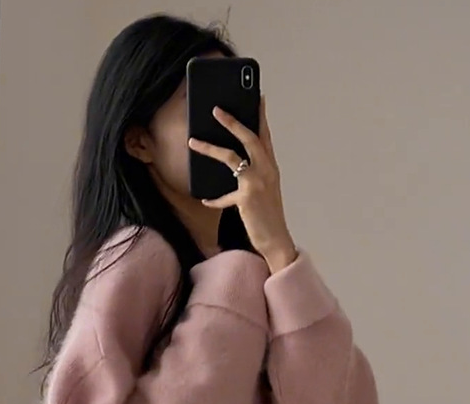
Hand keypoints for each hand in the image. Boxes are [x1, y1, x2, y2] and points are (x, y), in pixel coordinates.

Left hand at [188, 99, 297, 273]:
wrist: (276, 240)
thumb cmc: (267, 216)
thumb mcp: (264, 190)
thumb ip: (254, 174)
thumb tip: (236, 162)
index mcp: (271, 167)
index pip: (265, 136)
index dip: (261, 115)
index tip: (257, 96)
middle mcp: (267, 170)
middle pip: (249, 138)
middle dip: (232, 121)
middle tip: (216, 109)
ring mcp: (257, 183)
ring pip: (231, 157)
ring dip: (210, 148)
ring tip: (193, 142)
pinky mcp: (247, 198)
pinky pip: (224, 195)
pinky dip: (214, 199)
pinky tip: (204, 200)